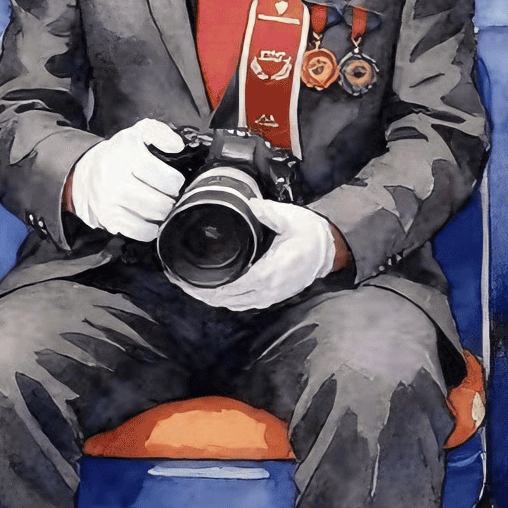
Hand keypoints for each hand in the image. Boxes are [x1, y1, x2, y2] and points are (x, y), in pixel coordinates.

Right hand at [67, 119, 187, 239]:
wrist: (84, 171)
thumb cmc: (118, 153)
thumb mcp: (138, 133)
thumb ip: (161, 134)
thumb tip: (177, 147)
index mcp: (127, 155)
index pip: (164, 177)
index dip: (175, 182)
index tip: (174, 182)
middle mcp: (115, 180)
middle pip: (159, 201)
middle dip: (171, 200)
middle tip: (170, 196)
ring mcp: (110, 202)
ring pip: (150, 217)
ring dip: (162, 215)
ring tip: (161, 206)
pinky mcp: (107, 219)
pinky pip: (138, 232)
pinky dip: (149, 229)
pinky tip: (151, 220)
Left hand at [172, 197, 343, 312]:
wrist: (328, 250)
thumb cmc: (309, 234)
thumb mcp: (290, 218)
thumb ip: (268, 212)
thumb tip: (250, 203)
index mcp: (269, 271)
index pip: (229, 288)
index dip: (204, 287)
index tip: (185, 279)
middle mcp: (267, 289)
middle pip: (226, 300)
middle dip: (201, 293)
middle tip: (180, 281)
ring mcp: (269, 296)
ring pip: (232, 304)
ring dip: (211, 298)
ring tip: (191, 285)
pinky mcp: (271, 296)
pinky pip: (242, 303)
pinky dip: (225, 299)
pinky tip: (213, 289)